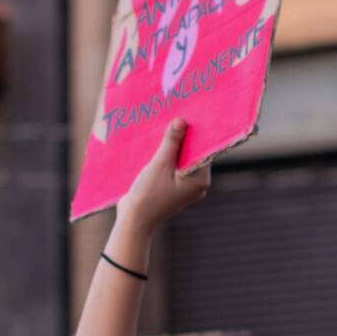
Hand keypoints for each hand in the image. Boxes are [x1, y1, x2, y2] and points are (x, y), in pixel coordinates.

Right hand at [115, 119, 211, 236]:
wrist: (133, 221)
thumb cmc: (148, 195)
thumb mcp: (160, 165)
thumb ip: (172, 142)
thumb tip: (182, 121)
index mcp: (200, 180)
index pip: (203, 150)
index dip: (196, 132)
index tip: (191, 114)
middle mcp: (197, 183)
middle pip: (193, 153)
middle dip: (183, 137)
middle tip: (176, 116)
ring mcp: (185, 186)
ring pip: (182, 159)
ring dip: (173, 146)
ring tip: (165, 127)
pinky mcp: (173, 187)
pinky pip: (173, 166)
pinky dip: (167, 156)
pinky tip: (157, 145)